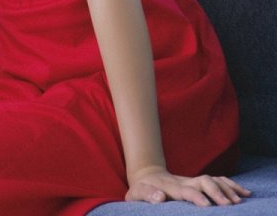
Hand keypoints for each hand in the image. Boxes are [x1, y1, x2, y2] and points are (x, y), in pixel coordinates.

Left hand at [126, 166, 250, 206]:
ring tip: (240, 200)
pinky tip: (244, 193)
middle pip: (204, 181)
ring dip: (227, 188)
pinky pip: (218, 181)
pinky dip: (231, 185)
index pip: (186, 190)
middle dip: (217, 192)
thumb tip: (159, 197)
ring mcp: (193, 180)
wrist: (147, 174)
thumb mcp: (137, 192)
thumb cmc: (142, 188)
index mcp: (171, 187)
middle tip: (229, 206)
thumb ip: (147, 194)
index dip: (196, 196)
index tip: (206, 205)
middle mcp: (185, 182)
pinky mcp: (198, 182)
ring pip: (213, 180)